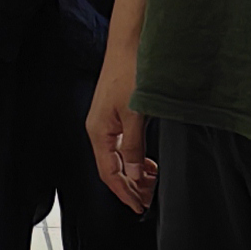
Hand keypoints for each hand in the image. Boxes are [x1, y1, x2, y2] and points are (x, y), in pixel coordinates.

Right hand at [87, 54, 154, 213]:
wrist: (129, 43)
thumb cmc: (129, 72)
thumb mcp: (135, 114)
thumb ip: (133, 146)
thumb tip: (133, 174)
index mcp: (99, 132)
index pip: (109, 173)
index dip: (124, 192)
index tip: (139, 206)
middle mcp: (99, 129)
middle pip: (112, 169)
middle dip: (130, 187)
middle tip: (148, 199)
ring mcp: (107, 122)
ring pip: (118, 158)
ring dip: (133, 173)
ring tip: (151, 182)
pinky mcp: (116, 114)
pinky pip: (122, 145)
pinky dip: (135, 157)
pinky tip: (147, 161)